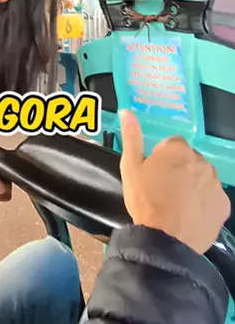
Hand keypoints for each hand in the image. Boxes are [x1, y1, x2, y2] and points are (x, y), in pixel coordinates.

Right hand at [119, 110, 230, 253]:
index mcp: (178, 150)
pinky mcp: (223, 205)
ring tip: (177, 202)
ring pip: (203, 177)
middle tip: (164, 188)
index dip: (162, 156)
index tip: (154, 172)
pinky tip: (190, 213)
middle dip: (179, 168)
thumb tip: (127, 111)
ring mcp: (215, 184)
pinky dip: (204, 202)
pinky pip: (212, 197)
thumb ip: (132, 137)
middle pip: (190, 159)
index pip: (173, 144)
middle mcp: (201, 161)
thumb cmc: (145, 200)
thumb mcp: (130, 167)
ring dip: (193, 183)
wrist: (165, 239)